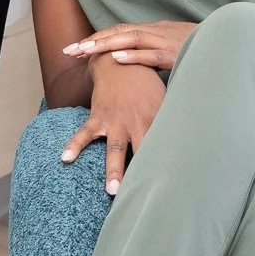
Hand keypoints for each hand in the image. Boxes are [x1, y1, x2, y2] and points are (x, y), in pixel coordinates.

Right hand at [60, 57, 165, 195]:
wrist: (119, 61)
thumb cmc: (146, 84)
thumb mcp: (163, 99)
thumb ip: (172, 119)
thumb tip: (189, 137)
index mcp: (156, 119)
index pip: (165, 145)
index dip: (170, 164)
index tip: (177, 184)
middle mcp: (137, 122)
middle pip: (142, 151)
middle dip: (144, 173)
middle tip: (147, 194)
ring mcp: (116, 121)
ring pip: (115, 149)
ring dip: (114, 170)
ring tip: (111, 190)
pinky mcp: (98, 116)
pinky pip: (84, 134)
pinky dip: (74, 145)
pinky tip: (65, 159)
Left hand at [62, 20, 196, 73]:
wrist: (230, 42)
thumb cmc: (201, 50)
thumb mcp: (174, 50)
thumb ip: (156, 55)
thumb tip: (136, 65)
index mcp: (154, 31)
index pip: (120, 32)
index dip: (98, 38)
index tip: (77, 48)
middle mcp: (156, 32)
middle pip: (118, 33)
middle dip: (93, 41)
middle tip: (69, 50)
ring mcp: (165, 41)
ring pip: (130, 39)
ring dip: (106, 44)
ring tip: (85, 51)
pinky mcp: (176, 53)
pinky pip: (152, 54)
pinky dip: (134, 55)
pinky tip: (117, 59)